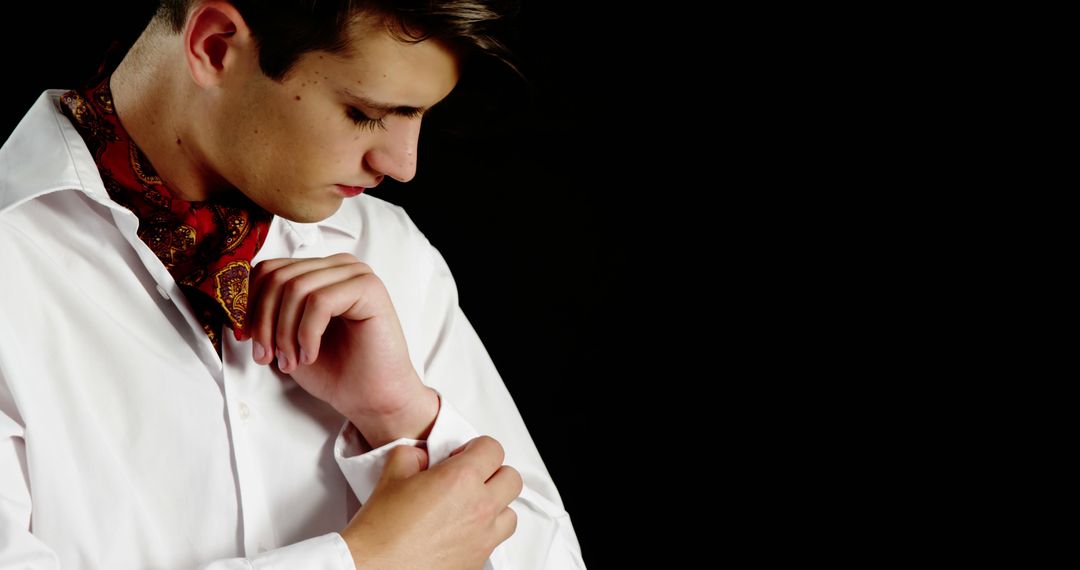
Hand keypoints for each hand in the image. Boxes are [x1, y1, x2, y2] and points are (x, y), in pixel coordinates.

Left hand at [246, 253, 422, 420]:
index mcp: (319, 272)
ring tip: (292, 360)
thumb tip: (234, 301)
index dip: (249, 304)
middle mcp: (338, 266)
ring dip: (285, 332)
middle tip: (268, 357)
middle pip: (278, 277)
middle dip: (264, 322)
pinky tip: (311, 354)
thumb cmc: (334, 371)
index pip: (268, 269)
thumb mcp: (286, 337)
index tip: (247, 339)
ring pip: (296, 288)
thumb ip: (267, 312)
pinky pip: (320, 301)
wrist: (371, 399)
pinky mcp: (369, 289)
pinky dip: (307, 333)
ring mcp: (356, 274)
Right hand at [342, 436, 521, 569]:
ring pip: (510, 513)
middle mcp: (479, 508)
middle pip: (511, 479)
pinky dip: (485, 533)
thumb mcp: (391, 475)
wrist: (373, 569)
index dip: (477, 447)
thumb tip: (422, 457)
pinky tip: (462, 531)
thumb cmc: (381, 531)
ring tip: (470, 506)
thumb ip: (412, 455)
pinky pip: (495, 541)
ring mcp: (482, 538)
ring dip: (495, 506)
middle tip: (470, 476)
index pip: (493, 449)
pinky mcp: (478, 562)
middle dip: (493, 473)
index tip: (463, 455)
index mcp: (461, 479)